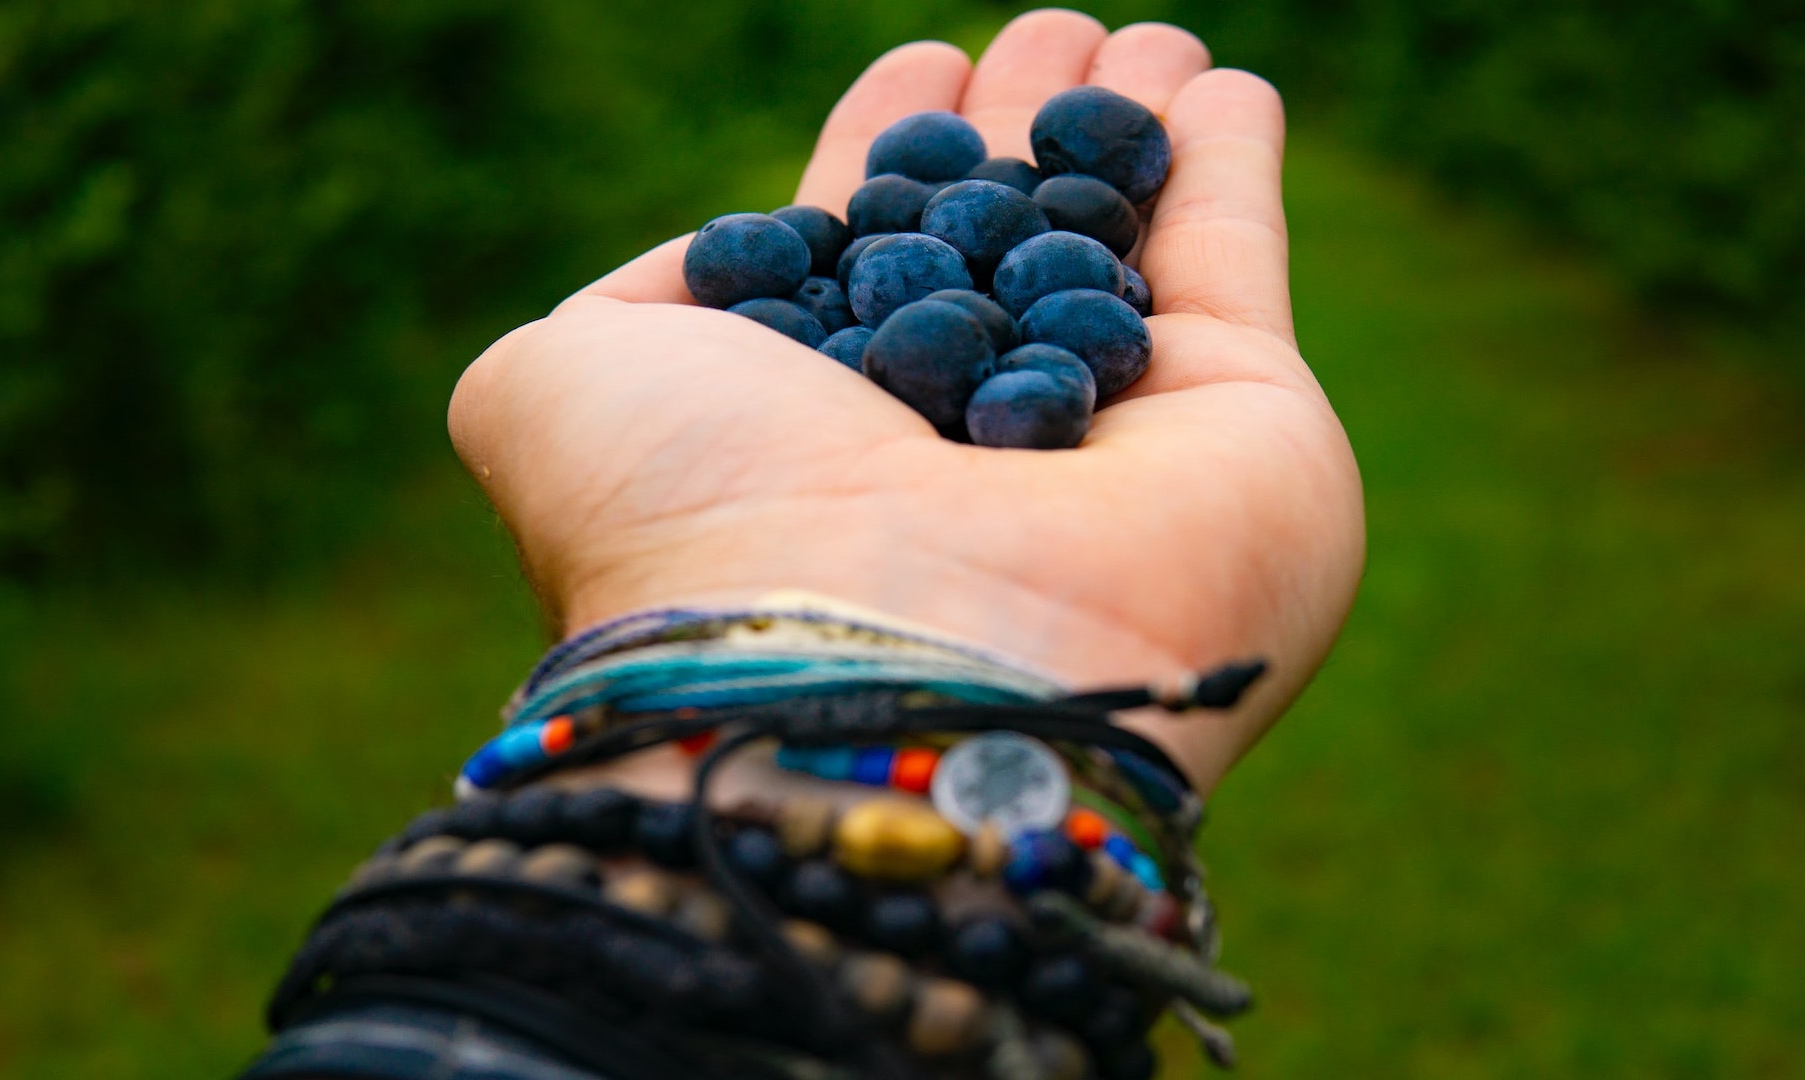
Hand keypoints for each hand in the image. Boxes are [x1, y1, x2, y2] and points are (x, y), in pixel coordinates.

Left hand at [447, 11, 1363, 793]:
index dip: (892, 160)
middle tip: (1046, 30)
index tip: (917, 69)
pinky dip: (1234, 171)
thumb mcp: (556, 392)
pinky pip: (1240, 264)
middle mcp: (968, 447)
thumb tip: (714, 257)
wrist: (882, 661)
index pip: (872, 266)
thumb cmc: (700, 520)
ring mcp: (1116, 443)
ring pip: (1128, 248)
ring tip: (1135, 37)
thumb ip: (619, 309)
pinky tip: (1227, 88)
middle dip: (1022, 135)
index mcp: (824, 433)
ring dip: (1132, 134)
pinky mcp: (1248, 426)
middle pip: (1007, 250)